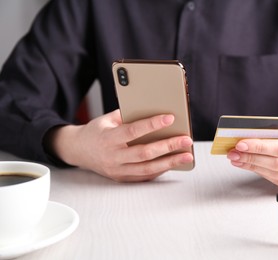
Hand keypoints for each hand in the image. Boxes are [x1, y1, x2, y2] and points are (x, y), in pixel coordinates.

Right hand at [45, 109, 193, 181]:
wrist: (78, 151)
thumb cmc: (96, 132)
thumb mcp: (106, 119)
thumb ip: (127, 116)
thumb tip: (152, 110)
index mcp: (108, 139)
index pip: (133, 131)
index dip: (152, 124)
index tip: (170, 117)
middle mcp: (113, 157)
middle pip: (145, 153)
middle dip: (168, 146)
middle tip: (186, 139)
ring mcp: (117, 170)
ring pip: (148, 168)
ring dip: (170, 162)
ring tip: (187, 155)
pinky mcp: (122, 178)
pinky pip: (145, 176)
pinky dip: (161, 169)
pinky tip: (173, 162)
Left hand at [227, 130, 277, 190]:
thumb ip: (274, 134)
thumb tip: (246, 139)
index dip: (260, 147)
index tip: (241, 144)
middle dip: (252, 158)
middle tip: (234, 153)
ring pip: (276, 175)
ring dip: (253, 166)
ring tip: (237, 159)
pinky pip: (277, 182)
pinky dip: (261, 173)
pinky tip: (249, 165)